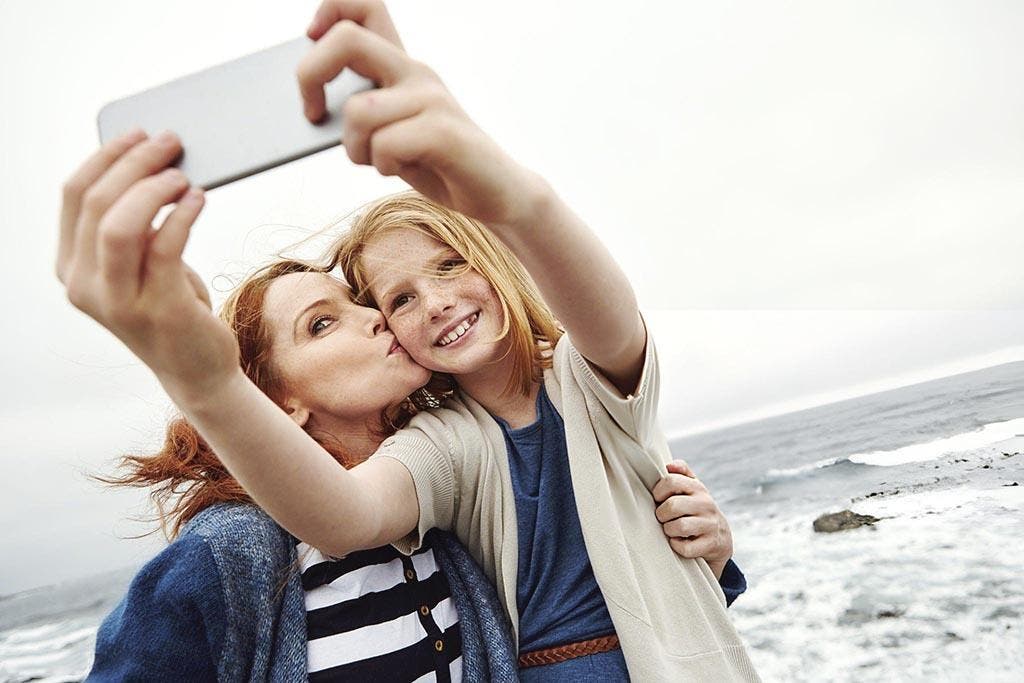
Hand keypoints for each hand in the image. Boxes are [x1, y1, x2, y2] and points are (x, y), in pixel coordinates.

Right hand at [57, 130, 239, 403]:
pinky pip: (164, 248)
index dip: (107, 156)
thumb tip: (155, 164)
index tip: (139, 133)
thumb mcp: (142, 262)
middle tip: (171, 142)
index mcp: (71, 265)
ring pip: (120, 225)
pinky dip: (182, 216)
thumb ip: (134, 224)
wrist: (196, 368)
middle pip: (98, 202)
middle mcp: (84, 284)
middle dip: (136, 162)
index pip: (74, 195)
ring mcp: (118, 301)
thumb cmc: (171, 304)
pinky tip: (199, 199)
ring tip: (183, 175)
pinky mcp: (158, 310)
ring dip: (154, 188)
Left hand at [298, 0, 542, 226]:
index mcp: (402, 65)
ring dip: (354, 147)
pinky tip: (399, 168)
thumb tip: (313, 110)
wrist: (496, 194)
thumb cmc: (436, 164)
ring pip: (359, 111)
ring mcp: (432, 98)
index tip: (311, 41)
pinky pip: (385, 144)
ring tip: (377, 160)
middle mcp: (416, 71)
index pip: (364, 6)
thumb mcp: (390, 132)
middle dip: (309, 75)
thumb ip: (360, 112)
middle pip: (346, 40)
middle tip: (312, 113)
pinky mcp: (443, 131)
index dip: (328, 12)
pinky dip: (382, 164)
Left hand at [652, 459, 733, 578]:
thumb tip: (669, 465)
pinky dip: (677, 546)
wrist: (720, 538)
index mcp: (697, 487)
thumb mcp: (692, 488)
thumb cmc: (696, 509)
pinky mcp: (710, 544)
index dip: (658, 491)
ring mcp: (710, 524)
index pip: (671, 481)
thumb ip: (680, 473)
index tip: (658, 499)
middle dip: (661, 514)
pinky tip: (680, 542)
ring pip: (678, 527)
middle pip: (672, 506)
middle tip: (664, 518)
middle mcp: (706, 503)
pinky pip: (684, 547)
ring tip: (672, 529)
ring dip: (669, 530)